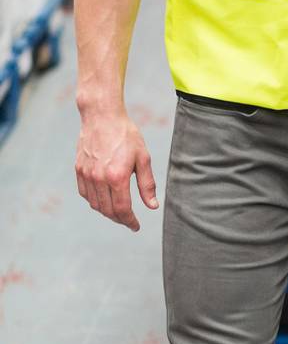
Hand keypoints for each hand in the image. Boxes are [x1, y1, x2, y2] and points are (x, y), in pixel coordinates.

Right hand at [75, 109, 157, 231]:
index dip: (130, 221)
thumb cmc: (126, 135)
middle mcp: (99, 178)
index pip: (122, 209)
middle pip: (108, 210)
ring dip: (107, 212)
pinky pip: (85, 194)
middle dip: (120, 219)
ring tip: (118, 212)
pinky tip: (104, 200)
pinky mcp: (79, 169)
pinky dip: (94, 201)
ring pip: (95, 204)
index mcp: (117, 176)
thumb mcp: (143, 158)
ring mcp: (86, 174)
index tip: (136, 226)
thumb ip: (147, 184)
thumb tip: (152, 206)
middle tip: (129, 221)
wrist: (102, 116)